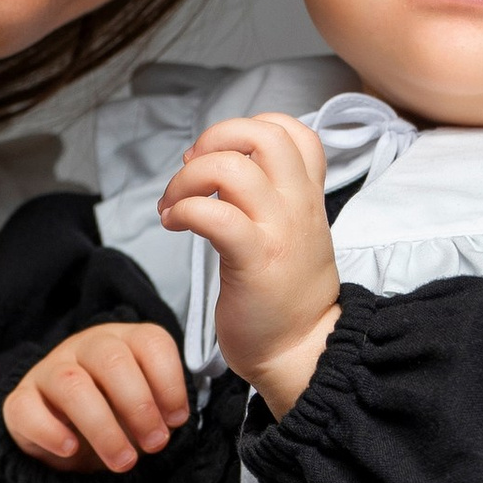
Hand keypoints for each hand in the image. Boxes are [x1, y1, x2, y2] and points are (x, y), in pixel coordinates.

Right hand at [4, 320, 190, 470]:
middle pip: (112, 360)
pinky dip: (50, 432)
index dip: (169, 382)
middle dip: (139, 406)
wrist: (67, 435)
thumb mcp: (146, 406)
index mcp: (123, 340)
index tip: (176, 420)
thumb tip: (174, 421)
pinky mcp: (20, 401)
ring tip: (123, 461)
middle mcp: (85, 347)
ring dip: (103, 428)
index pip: (150, 342)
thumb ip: (164, 408)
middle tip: (155, 444)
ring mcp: (49, 371)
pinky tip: (71, 450)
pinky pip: (27, 409)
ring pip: (72, 385)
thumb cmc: (115, 415)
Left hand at [157, 112, 341, 414]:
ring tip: (174, 204)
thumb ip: (273, 202)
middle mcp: (297, 206)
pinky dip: (184, 210)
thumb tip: (222, 172)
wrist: (302, 353)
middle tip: (192, 169)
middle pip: (263, 134)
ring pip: (232, 168)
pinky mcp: (252, 260)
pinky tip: (174, 224)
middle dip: (215, 139)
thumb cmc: (286, 300)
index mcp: (308, 197)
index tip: (222, 155)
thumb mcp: (295, 236)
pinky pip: (214, 214)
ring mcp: (278, 231)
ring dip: (188, 178)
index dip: (250, 128)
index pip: (294, 131)